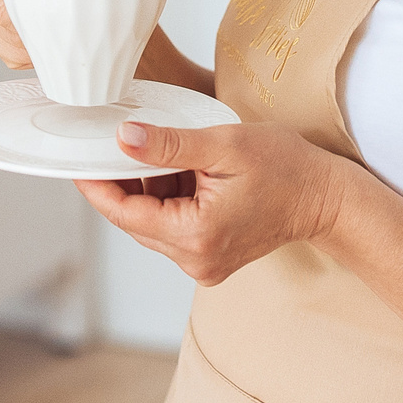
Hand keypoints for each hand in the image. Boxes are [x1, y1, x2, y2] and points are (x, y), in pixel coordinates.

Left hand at [76, 120, 356, 286]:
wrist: (326, 197)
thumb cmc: (285, 167)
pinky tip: (181, 172)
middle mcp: (194, 259)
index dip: (97, 185)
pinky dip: (168, 199)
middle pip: (135, 220)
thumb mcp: (223, 145)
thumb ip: (169, 145)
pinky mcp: (209, 258)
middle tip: (114, 142)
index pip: (125, 213)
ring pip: (152, 223)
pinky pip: (172, 227)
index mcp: (195, 235)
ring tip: (163, 153)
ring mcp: (202, 263)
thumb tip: (123, 139)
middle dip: (123, 182)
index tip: (76, 159)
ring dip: (149, 189)